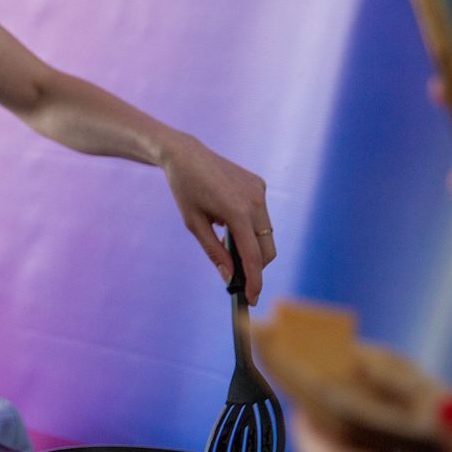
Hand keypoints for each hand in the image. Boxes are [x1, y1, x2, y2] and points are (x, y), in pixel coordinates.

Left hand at [160, 132, 274, 300]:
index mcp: (237, 211)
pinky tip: (229, 223)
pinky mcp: (259, 185)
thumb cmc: (185, 189)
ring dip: (253, 245)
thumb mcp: (193, 224)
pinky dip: (250, 226)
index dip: (255, 281)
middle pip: (267, 248)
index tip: (252, 298)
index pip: (253, 256)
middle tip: (241, 280)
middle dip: (257, 267)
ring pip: (266, 232)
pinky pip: (261, 215)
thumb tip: (229, 277)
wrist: (185, 154)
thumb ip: (214, 252)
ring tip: (229, 248)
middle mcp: (255, 201)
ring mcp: (260, 191)